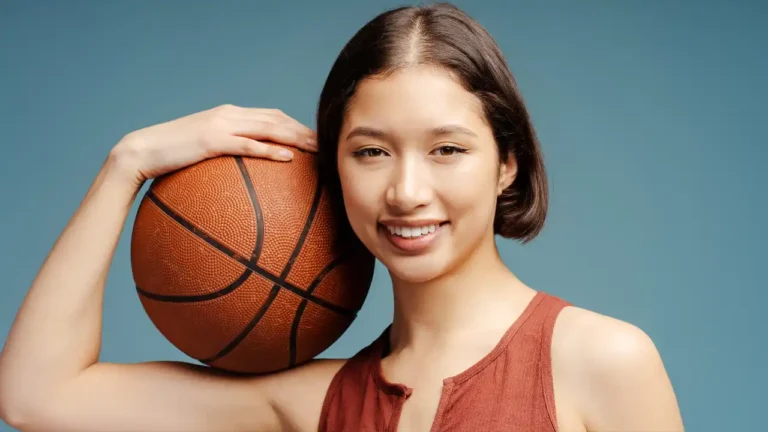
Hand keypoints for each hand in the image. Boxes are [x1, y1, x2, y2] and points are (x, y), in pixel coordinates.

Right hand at [108, 104, 316, 185]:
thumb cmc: (169, 158)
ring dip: (296, 137)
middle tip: (329, 143)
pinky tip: (287, 159)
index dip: (296, 125)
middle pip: (276, 118)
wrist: (139, 152)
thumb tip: (243, 175)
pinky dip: (269, 150)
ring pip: (268, 127)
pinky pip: (247, 145)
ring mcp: (220, 125)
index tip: (316, 139)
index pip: (270, 115)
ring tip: (318, 148)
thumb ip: (223, 154)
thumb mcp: (200, 152)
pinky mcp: (211, 140)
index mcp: (228, 115)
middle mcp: (228, 115)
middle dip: (304, 130)